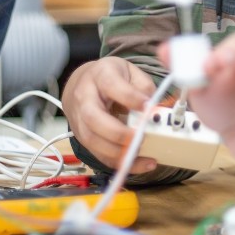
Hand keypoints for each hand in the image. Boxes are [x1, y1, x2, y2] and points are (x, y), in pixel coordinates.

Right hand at [61, 56, 158, 172]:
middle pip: (93, 118)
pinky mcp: (82, 137)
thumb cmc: (110, 77)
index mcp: (100, 76)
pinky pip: (98, 154)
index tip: (148, 107)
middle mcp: (84, 98)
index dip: (130, 98)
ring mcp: (79, 120)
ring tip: (142, 154)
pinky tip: (138, 163)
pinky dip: (119, 163)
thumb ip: (144, 87)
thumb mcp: (130, 72)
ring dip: (119, 152)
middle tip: (141, 137)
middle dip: (118, 132)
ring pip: (92, 141)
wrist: (82, 83)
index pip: (111, 85)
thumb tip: (155, 108)